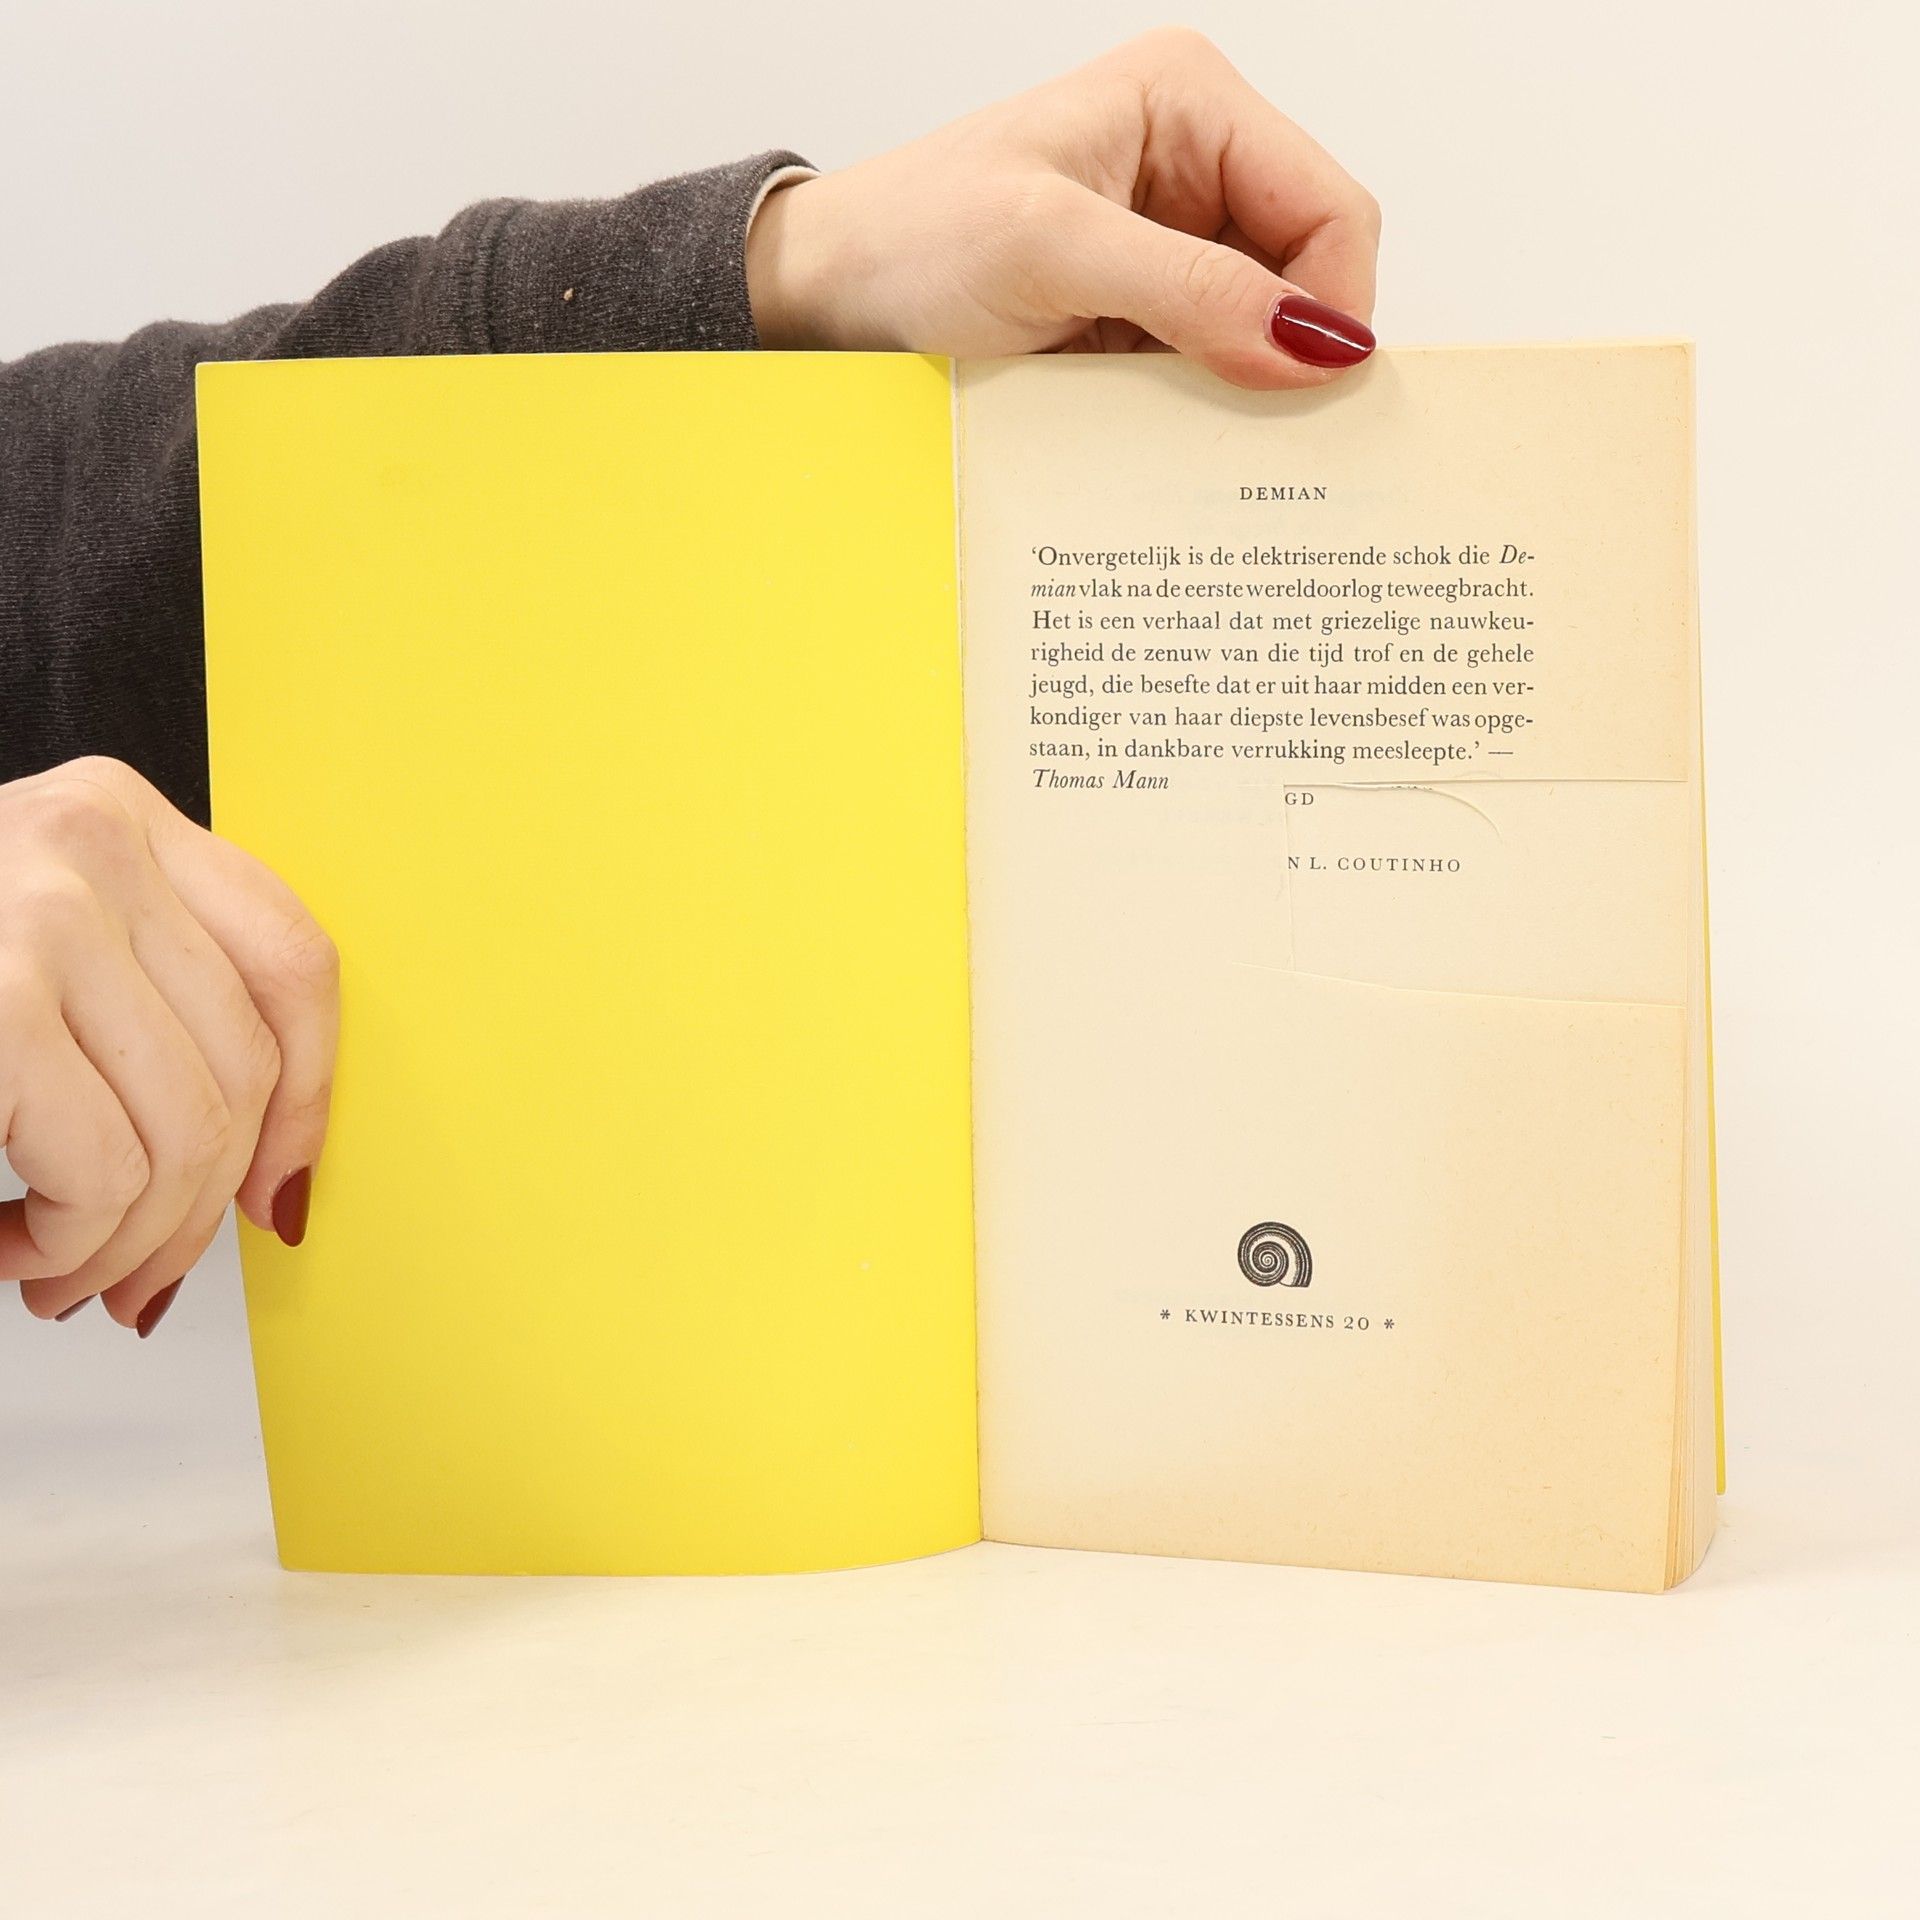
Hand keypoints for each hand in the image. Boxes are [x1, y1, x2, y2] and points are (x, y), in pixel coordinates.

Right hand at [0, 758, 336, 1331]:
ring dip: (123, 1244)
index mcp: (115, 816)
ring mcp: (36, 912)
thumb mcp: (34, 944)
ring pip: (187, 1136)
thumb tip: (272, 1166)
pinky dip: (66, 1242)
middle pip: (247, 1068)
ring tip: (54, 1264)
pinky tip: (4, 1243)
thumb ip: (143, 999)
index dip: (310, 1100)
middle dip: (198, 1213)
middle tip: (131, 1274)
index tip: (280, 1190)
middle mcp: (90, 840)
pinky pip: (102, 1170)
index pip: (294, 962)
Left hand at [745, 27, 1379, 388]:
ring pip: (1265, 331)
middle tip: (1255, 430)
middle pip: (1309, 272)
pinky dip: (1200, 405)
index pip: (1330, 206)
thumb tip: (1314, 342)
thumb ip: (1190, 289)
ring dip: (1242, 387)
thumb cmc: (911, 240)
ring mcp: (1171, 242)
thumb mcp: (1052, 251)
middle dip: (1290, 351)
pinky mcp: (1143, 309)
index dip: (1333, 303)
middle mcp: (1195, 164)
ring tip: (1191, 429)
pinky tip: (1163, 429)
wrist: (830, 296)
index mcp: (1191, 103)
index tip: (1305, 391)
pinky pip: (1210, 365)